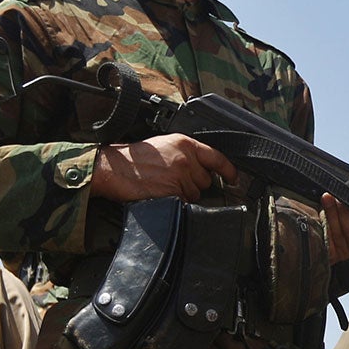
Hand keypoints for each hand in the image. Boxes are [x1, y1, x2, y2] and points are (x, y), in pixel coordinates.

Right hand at [90, 135, 238, 201]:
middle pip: (206, 180)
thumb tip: (200, 169)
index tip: (233, 178)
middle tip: (171, 179)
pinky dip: (175, 203)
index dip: (229, 170)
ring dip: (183, 195)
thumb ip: (185, 154)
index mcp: (185, 144)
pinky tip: (161, 194)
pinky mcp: (173, 192)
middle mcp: (186, 159)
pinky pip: (184, 204)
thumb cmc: (134, 158)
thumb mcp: (164, 145)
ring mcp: (180, 176)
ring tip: (163, 186)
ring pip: (195, 194)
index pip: (217, 157)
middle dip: (193, 184)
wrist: (114, 168)